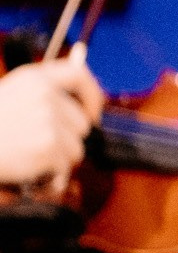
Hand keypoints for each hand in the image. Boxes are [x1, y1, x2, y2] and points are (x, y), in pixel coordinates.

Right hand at [0, 46, 107, 199]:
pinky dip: (50, 177)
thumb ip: (41, 96)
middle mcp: (46, 96)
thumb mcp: (10, 98)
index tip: (91, 113)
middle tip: (39, 149)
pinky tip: (28, 172)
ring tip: (28, 159)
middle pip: (82, 124)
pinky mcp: (49, 147)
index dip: (91, 96)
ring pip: (76, 149)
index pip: (79, 76)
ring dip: (58, 160)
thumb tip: (80, 107)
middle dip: (67, 140)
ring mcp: (49, 121)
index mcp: (35, 79)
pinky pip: (65, 168)